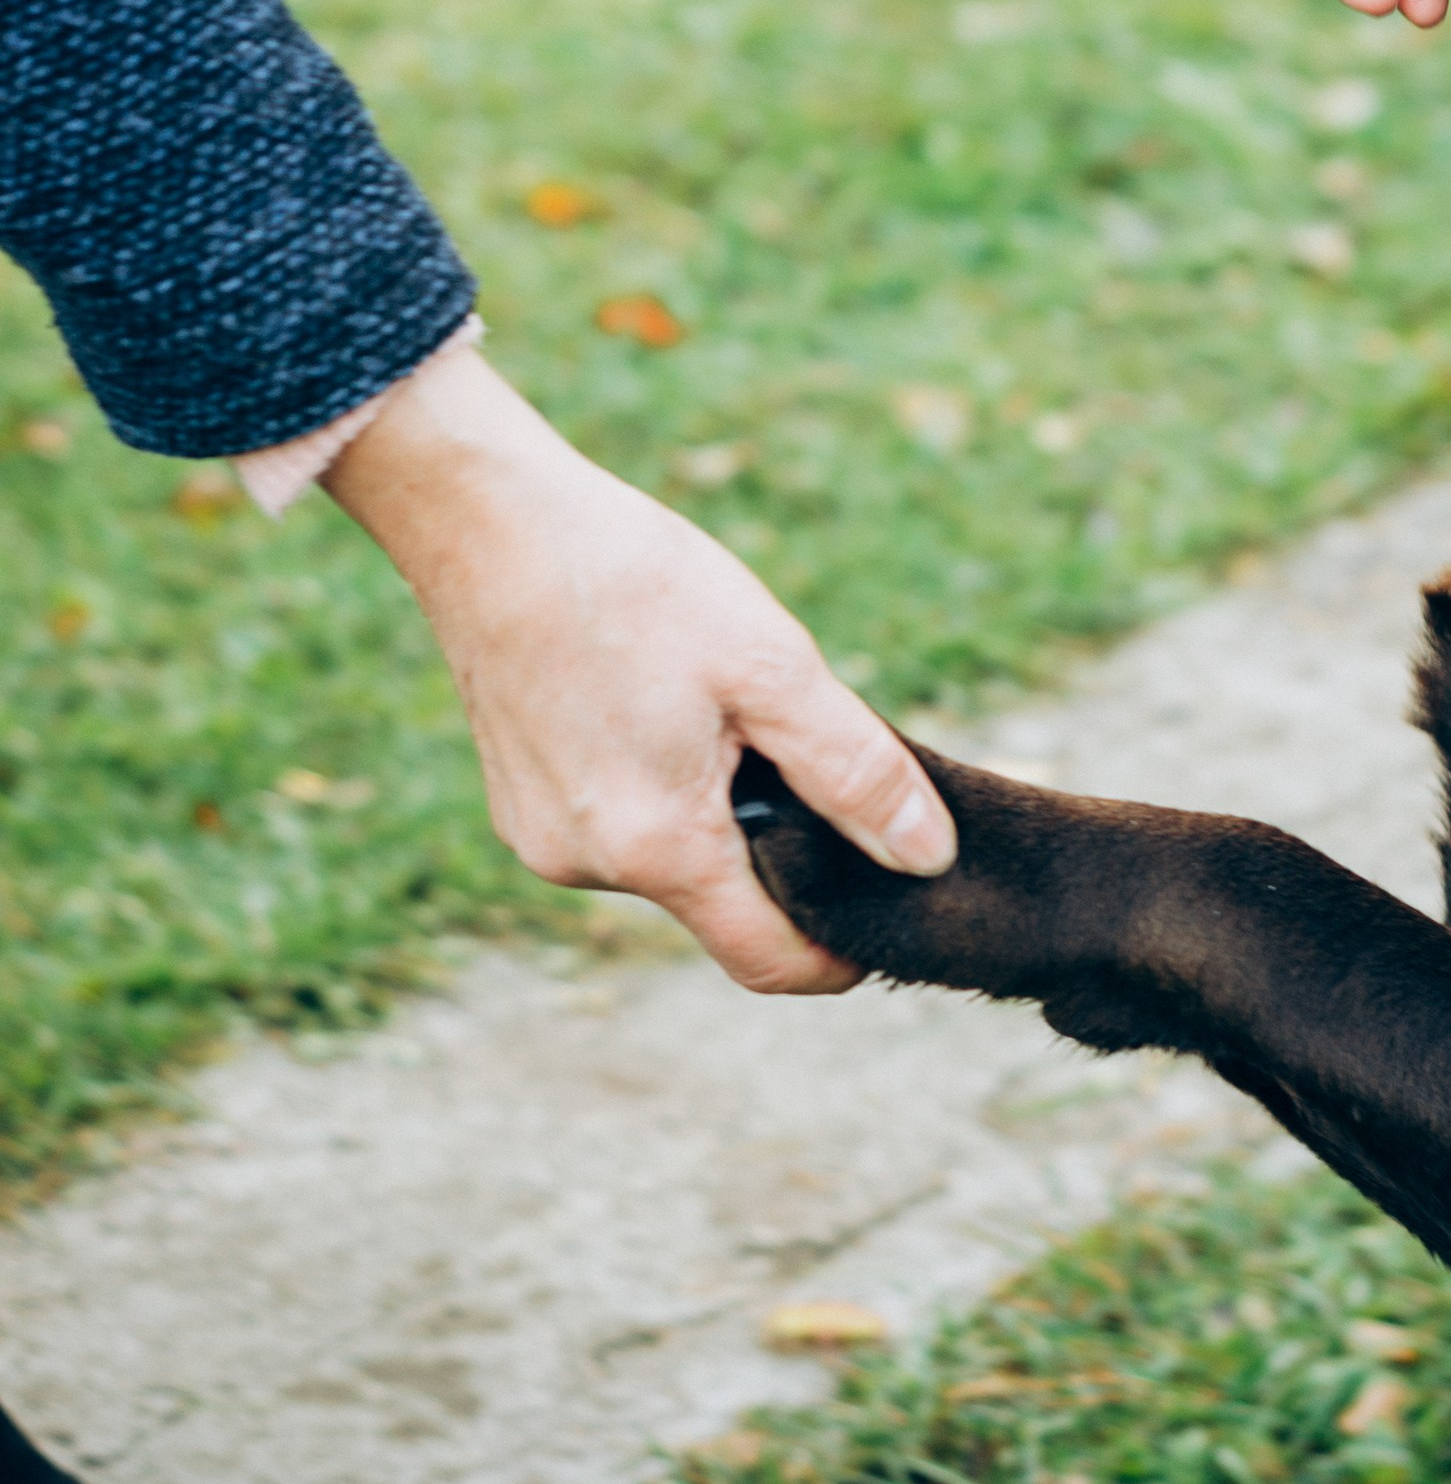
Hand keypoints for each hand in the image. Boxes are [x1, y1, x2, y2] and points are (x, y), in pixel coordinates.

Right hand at [325, 347, 955, 992]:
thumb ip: (856, 774)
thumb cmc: (635, 583)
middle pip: (718, 899)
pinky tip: (656, 699)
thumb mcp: (772, 667)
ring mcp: (542, 837)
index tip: (885, 914)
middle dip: (775, 844)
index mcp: (659, 847)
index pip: (767, 961)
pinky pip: (615, 822)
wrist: (487, 521)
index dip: (836, 956)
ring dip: (713, 809)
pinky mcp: (517, 802)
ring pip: (667, 855)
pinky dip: (657, 786)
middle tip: (798, 745)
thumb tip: (930, 860)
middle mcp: (587, 866)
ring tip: (717, 703)